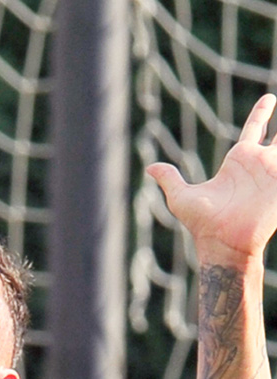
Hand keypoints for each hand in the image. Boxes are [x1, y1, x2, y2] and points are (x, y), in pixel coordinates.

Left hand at [147, 93, 276, 263]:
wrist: (222, 242)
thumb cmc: (203, 223)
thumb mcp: (181, 196)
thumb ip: (169, 179)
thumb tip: (149, 167)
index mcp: (238, 162)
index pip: (255, 130)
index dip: (262, 114)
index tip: (270, 98)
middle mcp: (258, 164)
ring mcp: (274, 173)